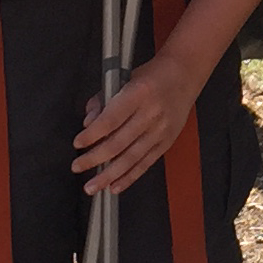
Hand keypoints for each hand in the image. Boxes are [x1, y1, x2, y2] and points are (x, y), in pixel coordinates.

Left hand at [74, 48, 200, 194]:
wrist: (185, 75)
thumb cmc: (150, 76)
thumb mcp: (123, 78)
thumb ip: (102, 101)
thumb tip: (88, 124)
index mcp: (138, 94)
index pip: (111, 120)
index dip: (92, 135)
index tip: (77, 143)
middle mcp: (151, 114)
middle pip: (119, 143)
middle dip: (95, 158)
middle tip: (77, 166)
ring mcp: (161, 130)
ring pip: (131, 158)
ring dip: (109, 175)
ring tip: (92, 187)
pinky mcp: (167, 142)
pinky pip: (146, 163)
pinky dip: (129, 177)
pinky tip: (114, 187)